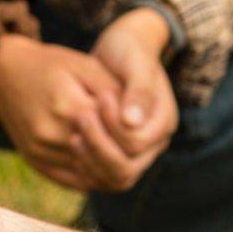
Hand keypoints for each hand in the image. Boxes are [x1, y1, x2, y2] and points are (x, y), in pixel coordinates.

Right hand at [0, 36, 124, 190]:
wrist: (1, 74)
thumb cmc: (49, 64)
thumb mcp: (84, 65)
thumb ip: (112, 90)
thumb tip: (137, 117)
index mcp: (69, 106)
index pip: (117, 131)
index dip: (131, 126)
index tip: (135, 117)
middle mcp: (53, 135)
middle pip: (106, 158)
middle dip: (125, 150)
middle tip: (135, 140)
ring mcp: (41, 152)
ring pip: (92, 176)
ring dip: (111, 166)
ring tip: (122, 150)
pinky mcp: (35, 162)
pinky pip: (73, 182)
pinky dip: (92, 175)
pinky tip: (102, 161)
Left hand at [73, 10, 179, 190]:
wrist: (120, 53)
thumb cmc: (129, 52)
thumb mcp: (136, 63)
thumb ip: (138, 91)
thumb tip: (131, 122)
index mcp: (163, 122)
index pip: (136, 143)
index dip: (113, 126)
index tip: (98, 98)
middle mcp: (153, 144)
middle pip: (126, 170)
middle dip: (99, 148)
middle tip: (79, 119)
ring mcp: (136, 154)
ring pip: (114, 179)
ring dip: (90, 162)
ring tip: (72, 135)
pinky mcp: (117, 155)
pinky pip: (102, 177)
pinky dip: (85, 167)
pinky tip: (69, 145)